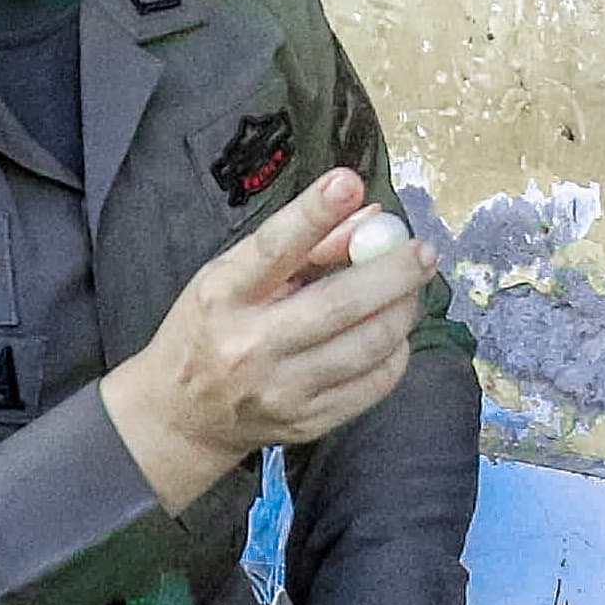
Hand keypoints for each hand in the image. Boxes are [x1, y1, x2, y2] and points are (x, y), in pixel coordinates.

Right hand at [101, 169, 436, 508]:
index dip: (313, 213)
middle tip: (423, 252)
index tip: (348, 182)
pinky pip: (374, 384)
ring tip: (410, 290)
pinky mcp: (308, 423)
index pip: (272, 249)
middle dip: (394, 272)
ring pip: (368, 345)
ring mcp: (281, 390)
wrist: (181, 416)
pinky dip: (395, 352)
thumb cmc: (211, 328)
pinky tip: (392, 333)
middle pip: (339, 304)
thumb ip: (301, 245)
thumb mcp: (233, 275)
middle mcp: (250, 345)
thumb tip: (370, 216)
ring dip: (403, 310)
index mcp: (222, 295)